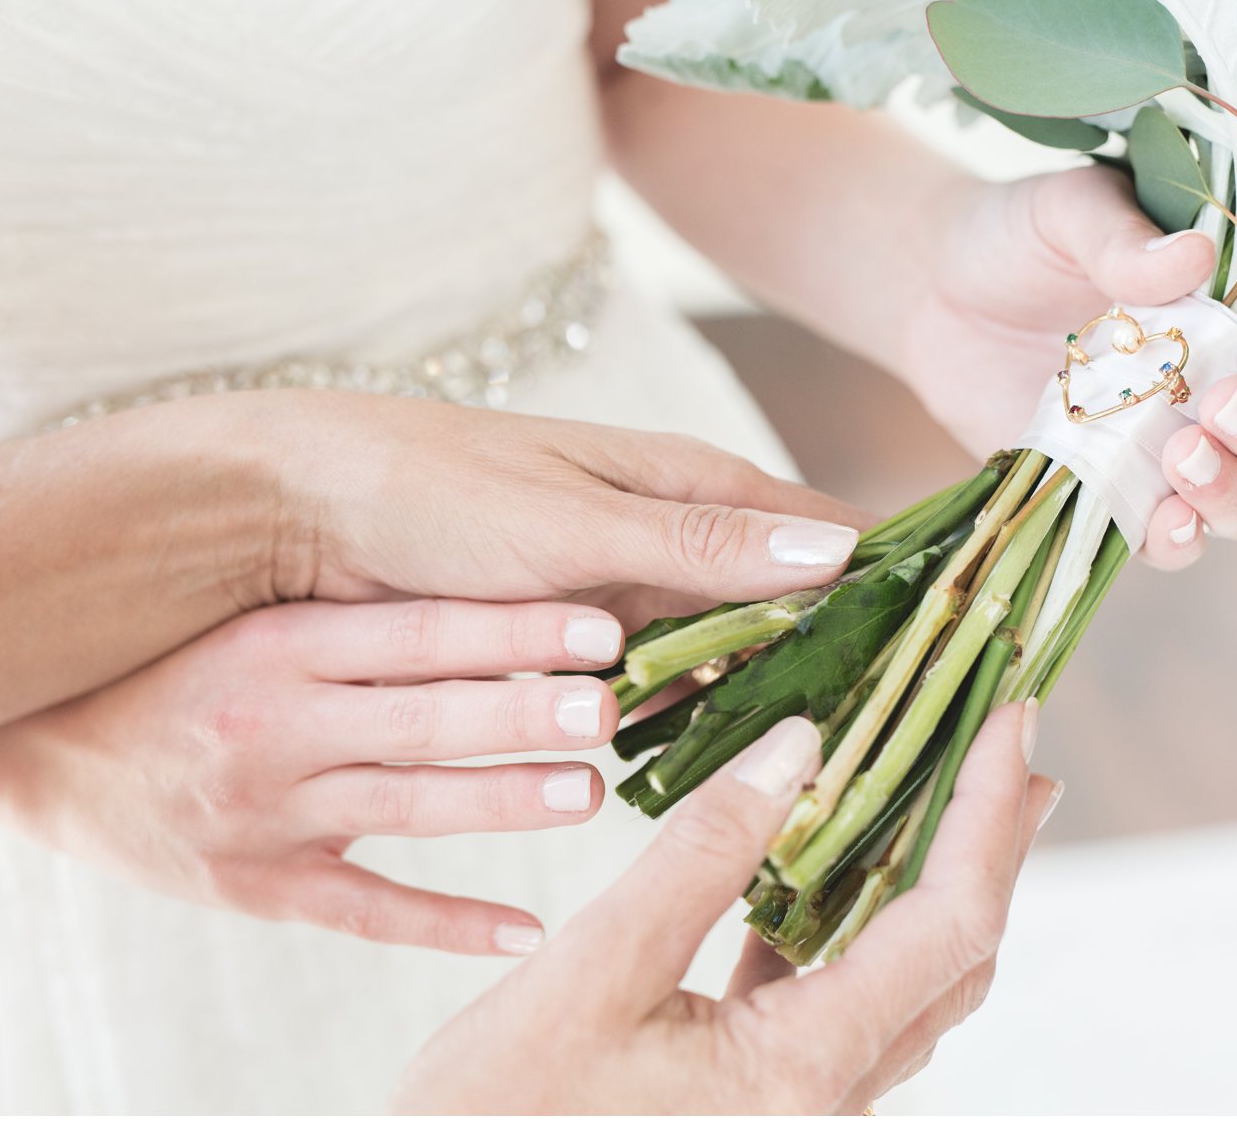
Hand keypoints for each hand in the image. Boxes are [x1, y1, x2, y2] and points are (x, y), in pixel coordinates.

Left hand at [0, 390, 869, 744]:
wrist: (292, 512)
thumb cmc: (431, 492)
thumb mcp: (575, 524)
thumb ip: (703, 546)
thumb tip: (839, 551)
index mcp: (681, 479)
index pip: (818, 526)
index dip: (883, 576)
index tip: (944, 630)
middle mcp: (661, 528)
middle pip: (779, 599)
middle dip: (825, 653)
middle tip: (872, 723)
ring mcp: (616, 583)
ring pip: (717, 649)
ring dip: (748, 693)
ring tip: (796, 753)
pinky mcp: (567, 633)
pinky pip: (648, 681)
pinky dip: (674, 713)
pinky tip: (692, 756)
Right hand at [0, 596, 639, 954]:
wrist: (41, 752)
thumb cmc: (178, 667)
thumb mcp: (256, 618)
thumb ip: (364, 613)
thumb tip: (504, 582)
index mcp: (278, 643)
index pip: (415, 630)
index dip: (511, 627)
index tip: (598, 623)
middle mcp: (274, 724)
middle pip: (421, 718)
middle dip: (521, 711)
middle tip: (610, 704)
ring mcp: (266, 813)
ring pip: (405, 808)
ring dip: (501, 802)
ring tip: (588, 792)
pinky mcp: (257, 885)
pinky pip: (365, 910)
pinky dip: (446, 924)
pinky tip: (524, 930)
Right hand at [395, 704, 1056, 1112]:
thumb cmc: (498, 1120)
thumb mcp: (591, 974)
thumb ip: (702, 857)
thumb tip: (801, 747)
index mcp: (803, 1070)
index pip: (946, 923)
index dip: (986, 814)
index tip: (1010, 720)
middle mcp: (825, 1100)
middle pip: (953, 954)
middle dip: (991, 842)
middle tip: (1011, 740)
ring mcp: (798, 1106)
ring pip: (908, 981)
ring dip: (934, 880)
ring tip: (946, 791)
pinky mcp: (759, 1099)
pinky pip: (841, 999)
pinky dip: (855, 922)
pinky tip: (827, 871)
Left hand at [906, 166, 1236, 568]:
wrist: (933, 288)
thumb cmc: (1022, 236)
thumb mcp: (1067, 211)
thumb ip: (1124, 233)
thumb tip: (1193, 255)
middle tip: (1230, 404)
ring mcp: (1181, 451)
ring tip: (1183, 451)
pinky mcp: (1118, 495)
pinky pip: (1173, 541)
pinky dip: (1181, 539)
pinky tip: (1165, 519)